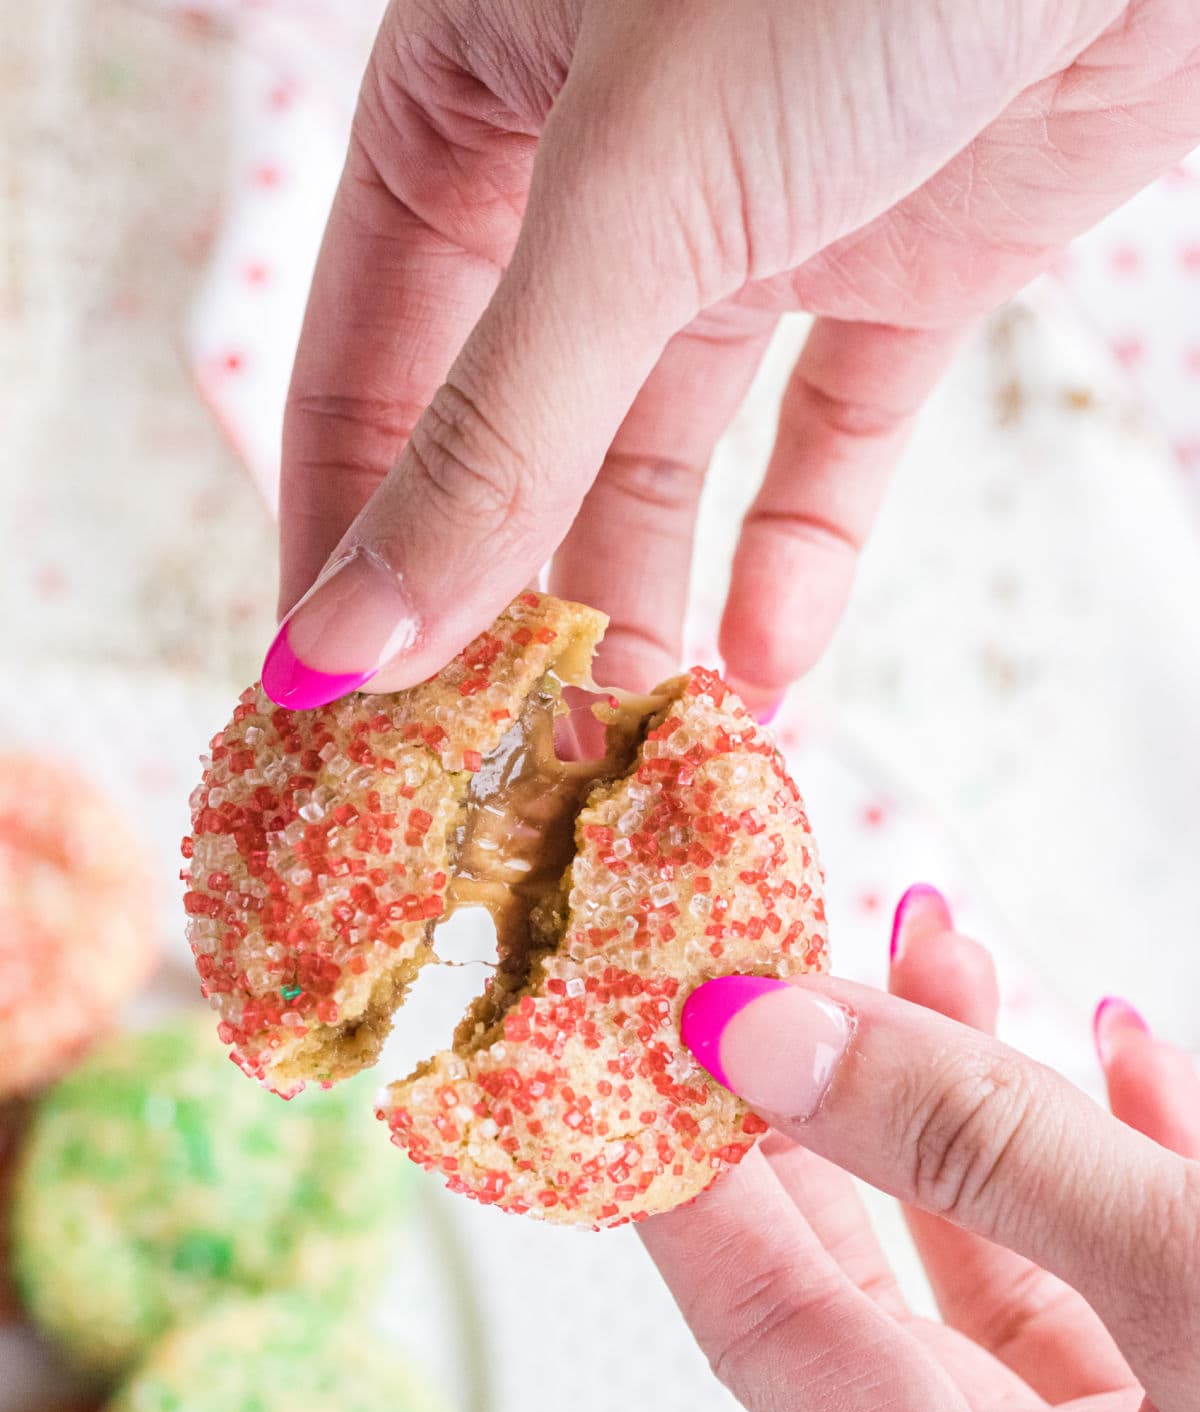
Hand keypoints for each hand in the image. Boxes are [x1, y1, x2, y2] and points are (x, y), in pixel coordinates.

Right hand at [267, 1, 1199, 710]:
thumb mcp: (634, 202)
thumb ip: (494, 433)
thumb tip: (353, 635)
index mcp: (477, 93)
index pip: (362, 355)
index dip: (345, 533)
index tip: (329, 697)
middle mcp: (606, 168)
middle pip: (515, 430)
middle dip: (505, 596)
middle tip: (483, 757)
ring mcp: (761, 213)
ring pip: (670, 451)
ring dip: (649, 602)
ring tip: (625, 748)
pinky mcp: (909, 255)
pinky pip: (834, 433)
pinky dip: (804, 548)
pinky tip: (769, 666)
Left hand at [642, 886, 1199, 1411]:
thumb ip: (978, 1155)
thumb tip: (752, 1039)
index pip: (780, 1347)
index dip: (689, 1185)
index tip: (616, 1042)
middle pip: (878, 1271)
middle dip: (821, 1093)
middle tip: (757, 948)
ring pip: (1008, 1230)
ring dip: (969, 1075)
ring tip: (929, 926)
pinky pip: (1144, 1231)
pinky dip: (1122, 1122)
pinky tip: (1110, 1029)